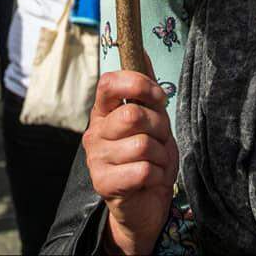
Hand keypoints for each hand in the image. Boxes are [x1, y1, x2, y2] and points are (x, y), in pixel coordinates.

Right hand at [84, 70, 176, 255]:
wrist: (144, 205)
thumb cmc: (148, 157)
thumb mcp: (151, 119)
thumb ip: (145, 88)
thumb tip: (142, 50)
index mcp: (104, 111)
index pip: (109, 83)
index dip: (137, 84)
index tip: (158, 96)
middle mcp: (95, 132)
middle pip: (133, 114)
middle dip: (159, 127)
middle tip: (160, 140)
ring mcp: (96, 158)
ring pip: (142, 144)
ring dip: (160, 155)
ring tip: (156, 162)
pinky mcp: (103, 183)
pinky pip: (142, 170)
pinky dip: (156, 175)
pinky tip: (150, 179)